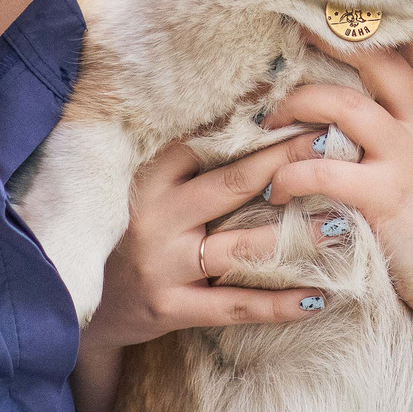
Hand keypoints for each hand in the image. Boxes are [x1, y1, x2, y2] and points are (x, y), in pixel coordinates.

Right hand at [81, 136, 331, 351]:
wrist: (70, 304)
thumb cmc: (120, 235)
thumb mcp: (136, 189)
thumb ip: (178, 162)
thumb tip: (240, 116)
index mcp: (147, 179)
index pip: (204, 141)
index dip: (251, 123)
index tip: (294, 104)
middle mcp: (155, 217)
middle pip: (233, 184)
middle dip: (285, 161)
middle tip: (331, 141)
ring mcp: (163, 264)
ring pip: (243, 246)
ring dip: (297, 237)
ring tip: (342, 225)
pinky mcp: (170, 307)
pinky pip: (236, 305)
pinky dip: (279, 304)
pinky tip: (318, 298)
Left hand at [264, 26, 412, 386]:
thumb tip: (380, 102)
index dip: (381, 20)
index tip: (342, 8)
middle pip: (376, 56)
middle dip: (328, 38)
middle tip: (289, 32)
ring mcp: (407, 158)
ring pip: (342, 104)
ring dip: (296, 103)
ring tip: (267, 117)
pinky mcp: (385, 198)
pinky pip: (322, 171)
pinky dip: (289, 174)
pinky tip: (274, 187)